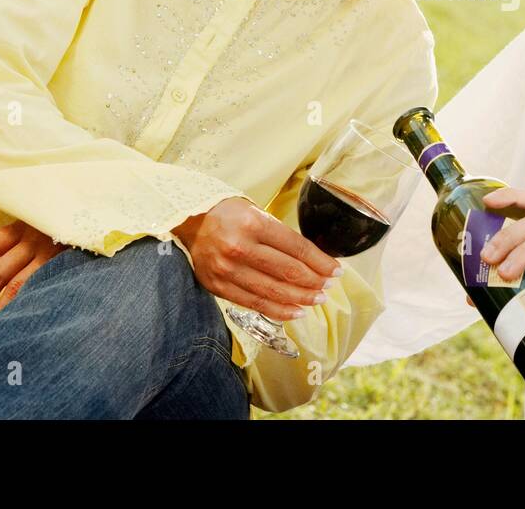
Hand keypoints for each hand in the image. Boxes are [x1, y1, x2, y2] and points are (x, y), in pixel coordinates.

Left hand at [0, 220, 66, 324]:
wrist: (101, 206)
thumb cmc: (65, 214)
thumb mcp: (40, 214)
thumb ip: (21, 232)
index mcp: (22, 226)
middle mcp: (34, 240)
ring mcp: (53, 255)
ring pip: (20, 288)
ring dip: (1, 311)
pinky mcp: (70, 265)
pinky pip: (44, 290)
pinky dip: (30, 307)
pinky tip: (22, 322)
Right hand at [173, 197, 341, 322]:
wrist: (189, 220)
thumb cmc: (229, 214)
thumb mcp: (257, 213)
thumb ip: (281, 236)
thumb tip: (314, 259)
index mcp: (253, 223)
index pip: (297, 248)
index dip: (321, 262)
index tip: (336, 270)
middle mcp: (239, 248)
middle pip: (288, 272)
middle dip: (315, 282)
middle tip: (329, 286)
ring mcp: (226, 270)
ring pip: (273, 292)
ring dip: (301, 299)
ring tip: (318, 300)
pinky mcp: (217, 286)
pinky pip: (254, 303)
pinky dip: (278, 310)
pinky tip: (296, 311)